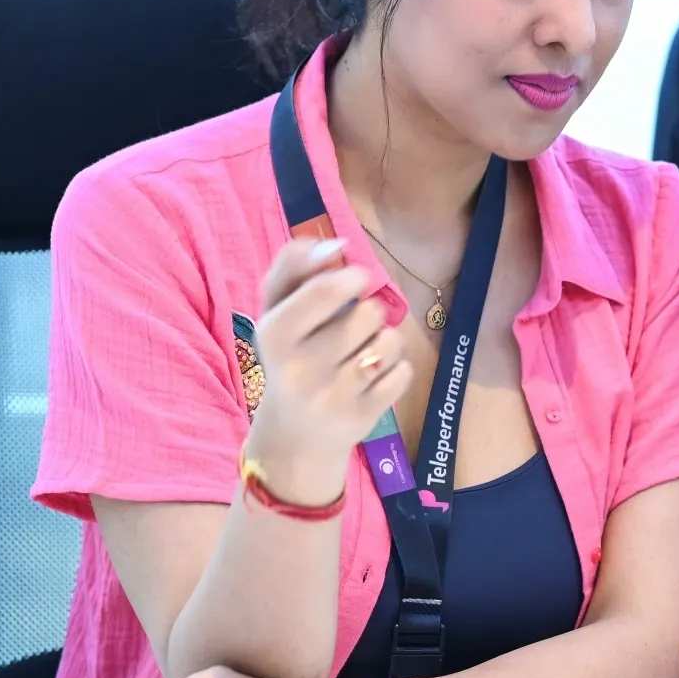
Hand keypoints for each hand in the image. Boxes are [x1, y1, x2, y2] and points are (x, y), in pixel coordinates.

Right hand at [246, 237, 413, 505]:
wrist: (294, 433)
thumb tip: (335, 243)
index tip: (357, 279)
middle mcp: (301, 367)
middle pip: (368, 313)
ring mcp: (334, 395)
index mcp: (275, 334)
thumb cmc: (290, 356)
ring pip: (390, 341)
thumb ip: (294, 267)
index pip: (327, 289)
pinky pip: (404, 372)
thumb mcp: (276, 310)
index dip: (353, 277)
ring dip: (384, 341)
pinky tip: (372, 379)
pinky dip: (395, 370)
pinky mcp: (363, 416)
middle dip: (368, 313)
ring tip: (363, 352)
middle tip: (352, 328)